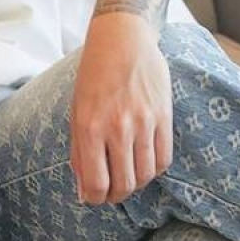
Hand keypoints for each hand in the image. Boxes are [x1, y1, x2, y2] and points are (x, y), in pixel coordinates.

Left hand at [70, 13, 172, 204]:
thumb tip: (85, 190)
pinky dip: (154, 169)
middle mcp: (117, 127)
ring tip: (127, 176)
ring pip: (146, 175)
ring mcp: (143, 123)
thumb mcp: (76, 112)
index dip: (96, 199)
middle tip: (111, 191)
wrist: (122, 41)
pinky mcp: (164, 117)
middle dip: (116, 195)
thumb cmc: (93, 76)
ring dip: (136, 184)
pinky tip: (144, 162)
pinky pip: (164, 159)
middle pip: (124, 184)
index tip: (94, 198)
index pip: (96, 183)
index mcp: (88, 127)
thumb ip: (79, 151)